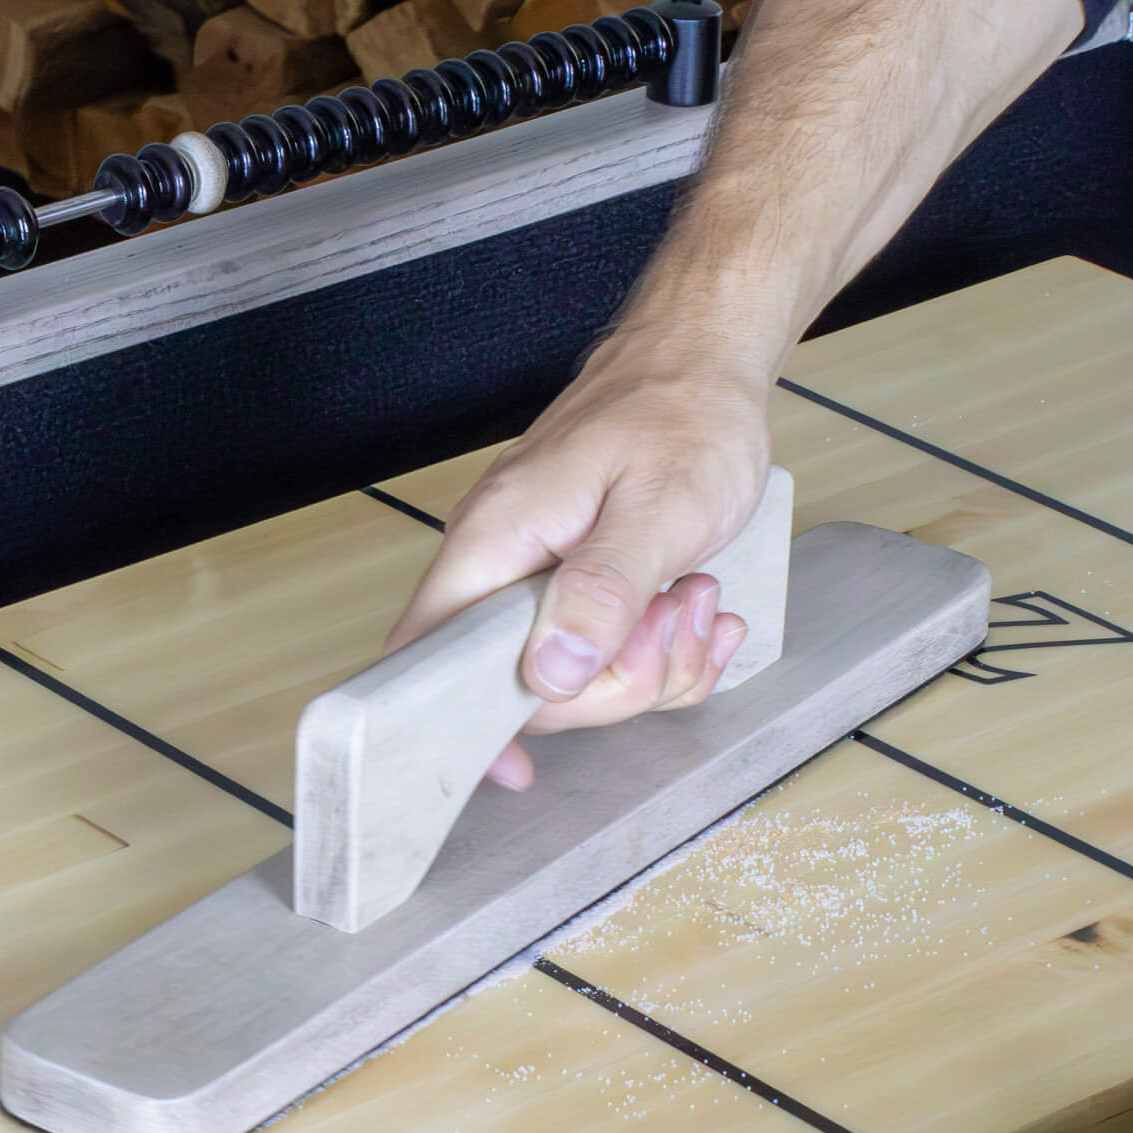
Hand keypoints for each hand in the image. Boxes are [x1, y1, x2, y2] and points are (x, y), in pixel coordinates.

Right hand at [382, 324, 772, 789]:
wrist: (704, 361)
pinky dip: (663, 648)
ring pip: (578, 679)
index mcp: (494, 543)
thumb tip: (550, 674)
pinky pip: (609, 654)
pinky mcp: (578, 585)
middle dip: (618, 681)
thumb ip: (602, 591)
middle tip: (672, 618)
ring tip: (694, 593)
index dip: (465, 729)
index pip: (428, 659)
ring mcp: (540, 577)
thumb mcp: (658, 509)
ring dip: (654, 660)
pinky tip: (695, 608)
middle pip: (528, 688)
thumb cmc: (681, 414)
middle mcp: (501, 565)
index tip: (516, 771)